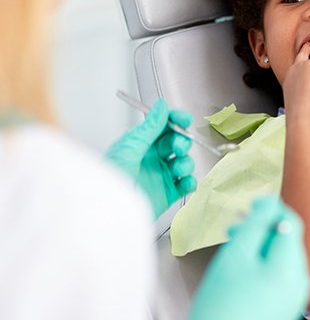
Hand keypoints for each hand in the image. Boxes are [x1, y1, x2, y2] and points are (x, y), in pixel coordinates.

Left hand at [106, 99, 195, 216]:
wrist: (108, 213)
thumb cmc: (110, 180)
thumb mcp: (130, 147)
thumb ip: (149, 127)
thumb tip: (161, 106)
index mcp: (140, 144)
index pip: (162, 126)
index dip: (175, 120)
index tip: (184, 119)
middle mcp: (151, 158)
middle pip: (176, 143)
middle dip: (182, 142)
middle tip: (179, 148)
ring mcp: (160, 176)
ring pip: (183, 162)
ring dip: (186, 162)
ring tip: (179, 168)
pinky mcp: (167, 194)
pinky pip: (186, 184)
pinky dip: (190, 181)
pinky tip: (186, 182)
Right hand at [179, 197, 309, 319]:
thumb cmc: (220, 306)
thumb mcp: (237, 253)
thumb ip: (257, 222)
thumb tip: (272, 202)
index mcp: (292, 268)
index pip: (291, 221)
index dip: (271, 208)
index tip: (252, 204)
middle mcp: (300, 283)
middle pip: (286, 240)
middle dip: (261, 230)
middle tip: (236, 227)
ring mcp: (294, 298)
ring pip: (281, 257)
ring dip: (260, 246)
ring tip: (235, 248)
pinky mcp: (285, 308)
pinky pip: (279, 275)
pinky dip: (263, 265)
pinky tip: (241, 268)